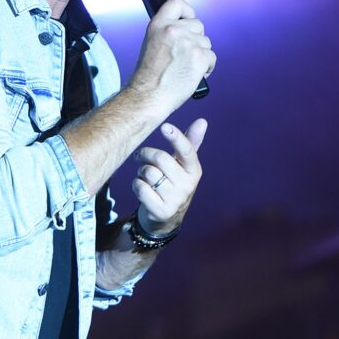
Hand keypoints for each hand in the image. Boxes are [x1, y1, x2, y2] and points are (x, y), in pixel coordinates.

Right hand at [130, 0, 215, 112]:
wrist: (149, 96)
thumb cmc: (150, 76)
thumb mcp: (151, 44)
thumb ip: (167, 31)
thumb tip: (186, 27)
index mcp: (158, 25)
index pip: (177, 2)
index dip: (187, 12)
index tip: (188, 20)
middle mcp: (173, 30)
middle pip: (198, 25)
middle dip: (195, 40)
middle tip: (183, 56)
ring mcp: (188, 43)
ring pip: (206, 42)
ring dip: (200, 55)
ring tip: (185, 68)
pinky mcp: (199, 57)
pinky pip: (212, 57)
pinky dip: (206, 68)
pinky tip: (193, 75)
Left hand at [133, 118, 207, 233]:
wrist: (165, 218)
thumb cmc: (172, 184)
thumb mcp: (182, 166)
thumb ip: (189, 143)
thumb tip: (202, 121)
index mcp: (194, 171)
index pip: (187, 151)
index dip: (176, 137)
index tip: (164, 126)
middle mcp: (188, 186)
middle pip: (161, 158)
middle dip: (145, 154)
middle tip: (140, 156)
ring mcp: (175, 200)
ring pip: (148, 172)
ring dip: (141, 171)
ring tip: (144, 176)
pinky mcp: (161, 211)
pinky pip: (140, 188)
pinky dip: (136, 185)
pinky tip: (142, 188)